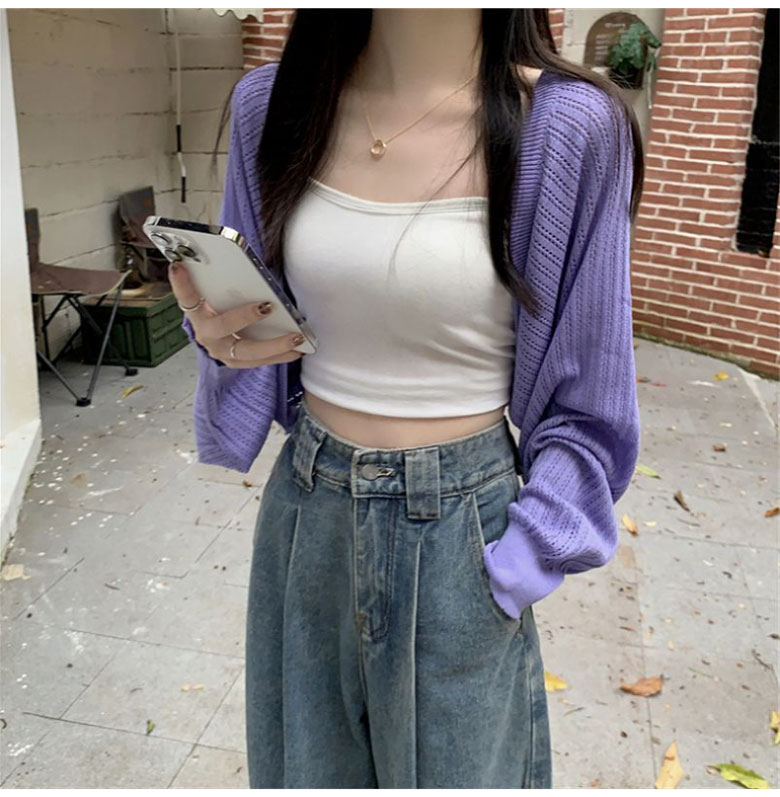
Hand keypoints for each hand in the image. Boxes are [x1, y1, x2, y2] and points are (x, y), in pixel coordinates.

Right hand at [168, 262, 304, 368]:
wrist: (217, 336)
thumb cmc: (221, 305)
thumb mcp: (217, 293)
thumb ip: (223, 281)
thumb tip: (237, 260)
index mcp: (196, 312)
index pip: (186, 296)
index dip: (181, 283)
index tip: (179, 265)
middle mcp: (205, 334)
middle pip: (222, 327)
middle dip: (244, 316)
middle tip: (266, 306)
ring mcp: (221, 351)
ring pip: (246, 351)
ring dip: (274, 345)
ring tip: (297, 336)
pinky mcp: (236, 362)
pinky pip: (259, 361)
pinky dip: (280, 355)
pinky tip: (299, 350)